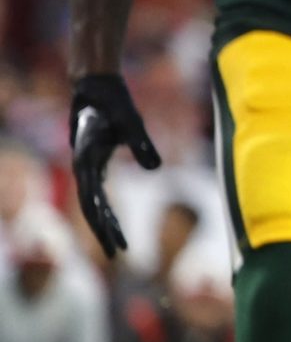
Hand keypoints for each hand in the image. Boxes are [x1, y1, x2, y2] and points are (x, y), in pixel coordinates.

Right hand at [70, 72, 157, 257]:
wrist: (95, 86)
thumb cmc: (113, 102)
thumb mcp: (131, 122)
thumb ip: (142, 143)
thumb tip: (157, 169)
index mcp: (86, 163)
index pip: (93, 204)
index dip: (104, 226)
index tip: (116, 245)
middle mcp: (83, 168)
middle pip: (91, 209)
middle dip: (104, 232)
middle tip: (118, 255)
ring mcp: (86, 166)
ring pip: (93, 202)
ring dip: (105, 222)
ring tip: (120, 243)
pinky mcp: (93, 161)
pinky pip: (98, 190)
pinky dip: (105, 206)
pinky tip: (113, 219)